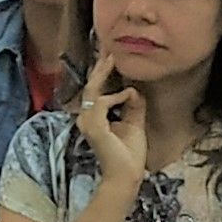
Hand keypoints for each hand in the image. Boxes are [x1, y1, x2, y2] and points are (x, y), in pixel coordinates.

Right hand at [73, 58, 149, 185]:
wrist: (126, 175)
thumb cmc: (129, 154)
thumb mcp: (134, 123)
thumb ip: (132, 105)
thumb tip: (133, 89)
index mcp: (95, 118)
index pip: (96, 90)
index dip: (102, 72)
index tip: (110, 55)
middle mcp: (87, 118)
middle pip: (91, 86)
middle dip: (100, 66)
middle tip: (108, 46)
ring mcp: (88, 122)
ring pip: (93, 90)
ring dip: (104, 73)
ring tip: (112, 57)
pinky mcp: (93, 126)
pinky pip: (103, 101)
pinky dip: (116, 97)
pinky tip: (127, 95)